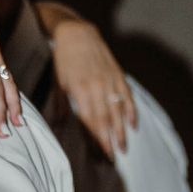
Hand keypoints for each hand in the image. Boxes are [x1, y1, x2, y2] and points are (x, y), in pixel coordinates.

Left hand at [46, 8, 136, 161]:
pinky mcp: (118, 75)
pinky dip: (131, 111)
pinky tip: (133, 125)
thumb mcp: (59, 84)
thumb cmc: (64, 61)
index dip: (97, 139)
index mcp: (81, 91)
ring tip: (124, 147)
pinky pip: (127, 96)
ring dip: (122, 130)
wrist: (77, 34)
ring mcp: (110, 81)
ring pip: (118, 110)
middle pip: (106, 119)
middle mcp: (98, 87)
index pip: (91, 121)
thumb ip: (62, 107)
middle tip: (113, 158)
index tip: (100, 154)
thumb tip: (60, 128)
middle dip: (110, 140)